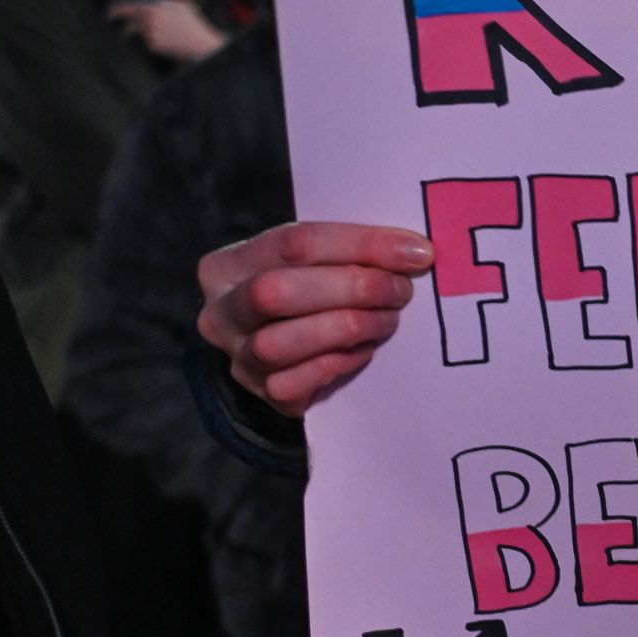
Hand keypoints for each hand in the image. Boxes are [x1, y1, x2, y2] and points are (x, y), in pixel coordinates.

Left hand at [108, 0, 227, 63]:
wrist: (199, 42)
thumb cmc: (192, 22)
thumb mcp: (180, 2)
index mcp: (152, 6)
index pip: (125, 6)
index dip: (114, 9)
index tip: (110, 13)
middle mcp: (148, 19)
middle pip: (129, 24)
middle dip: (126, 27)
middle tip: (126, 30)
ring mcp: (150, 33)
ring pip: (140, 34)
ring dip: (148, 35)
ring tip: (165, 35)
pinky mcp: (153, 46)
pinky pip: (148, 43)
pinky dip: (156, 43)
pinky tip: (169, 42)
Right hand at [197, 222, 433, 416]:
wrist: (286, 346)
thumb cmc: (309, 291)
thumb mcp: (317, 263)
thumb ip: (349, 252)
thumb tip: (414, 252)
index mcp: (229, 264)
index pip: (294, 243)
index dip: (360, 245)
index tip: (416, 252)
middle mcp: (221, 311)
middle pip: (275, 292)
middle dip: (350, 289)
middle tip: (401, 291)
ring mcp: (236, 357)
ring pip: (278, 343)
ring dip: (345, 328)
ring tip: (387, 321)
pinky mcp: (260, 393)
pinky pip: (292, 383)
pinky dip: (335, 365)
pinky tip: (363, 351)